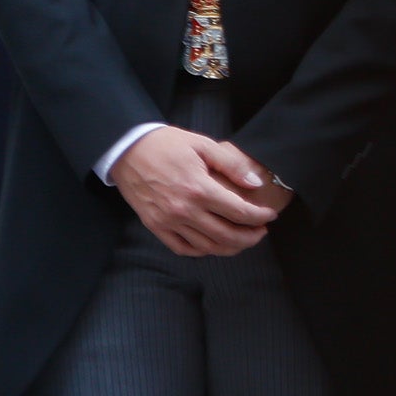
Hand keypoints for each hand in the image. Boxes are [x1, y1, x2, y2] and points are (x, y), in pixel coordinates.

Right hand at [114, 128, 281, 257]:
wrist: (125, 149)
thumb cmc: (164, 144)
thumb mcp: (202, 144)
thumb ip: (231, 164)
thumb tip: (254, 184)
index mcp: (199, 189)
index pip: (240, 212)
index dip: (260, 216)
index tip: (269, 214)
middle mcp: (184, 210)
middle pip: (227, 235)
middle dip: (251, 237)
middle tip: (260, 231)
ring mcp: (168, 221)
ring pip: (207, 247)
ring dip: (230, 248)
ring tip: (242, 240)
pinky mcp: (155, 226)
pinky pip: (182, 248)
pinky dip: (201, 251)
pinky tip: (212, 244)